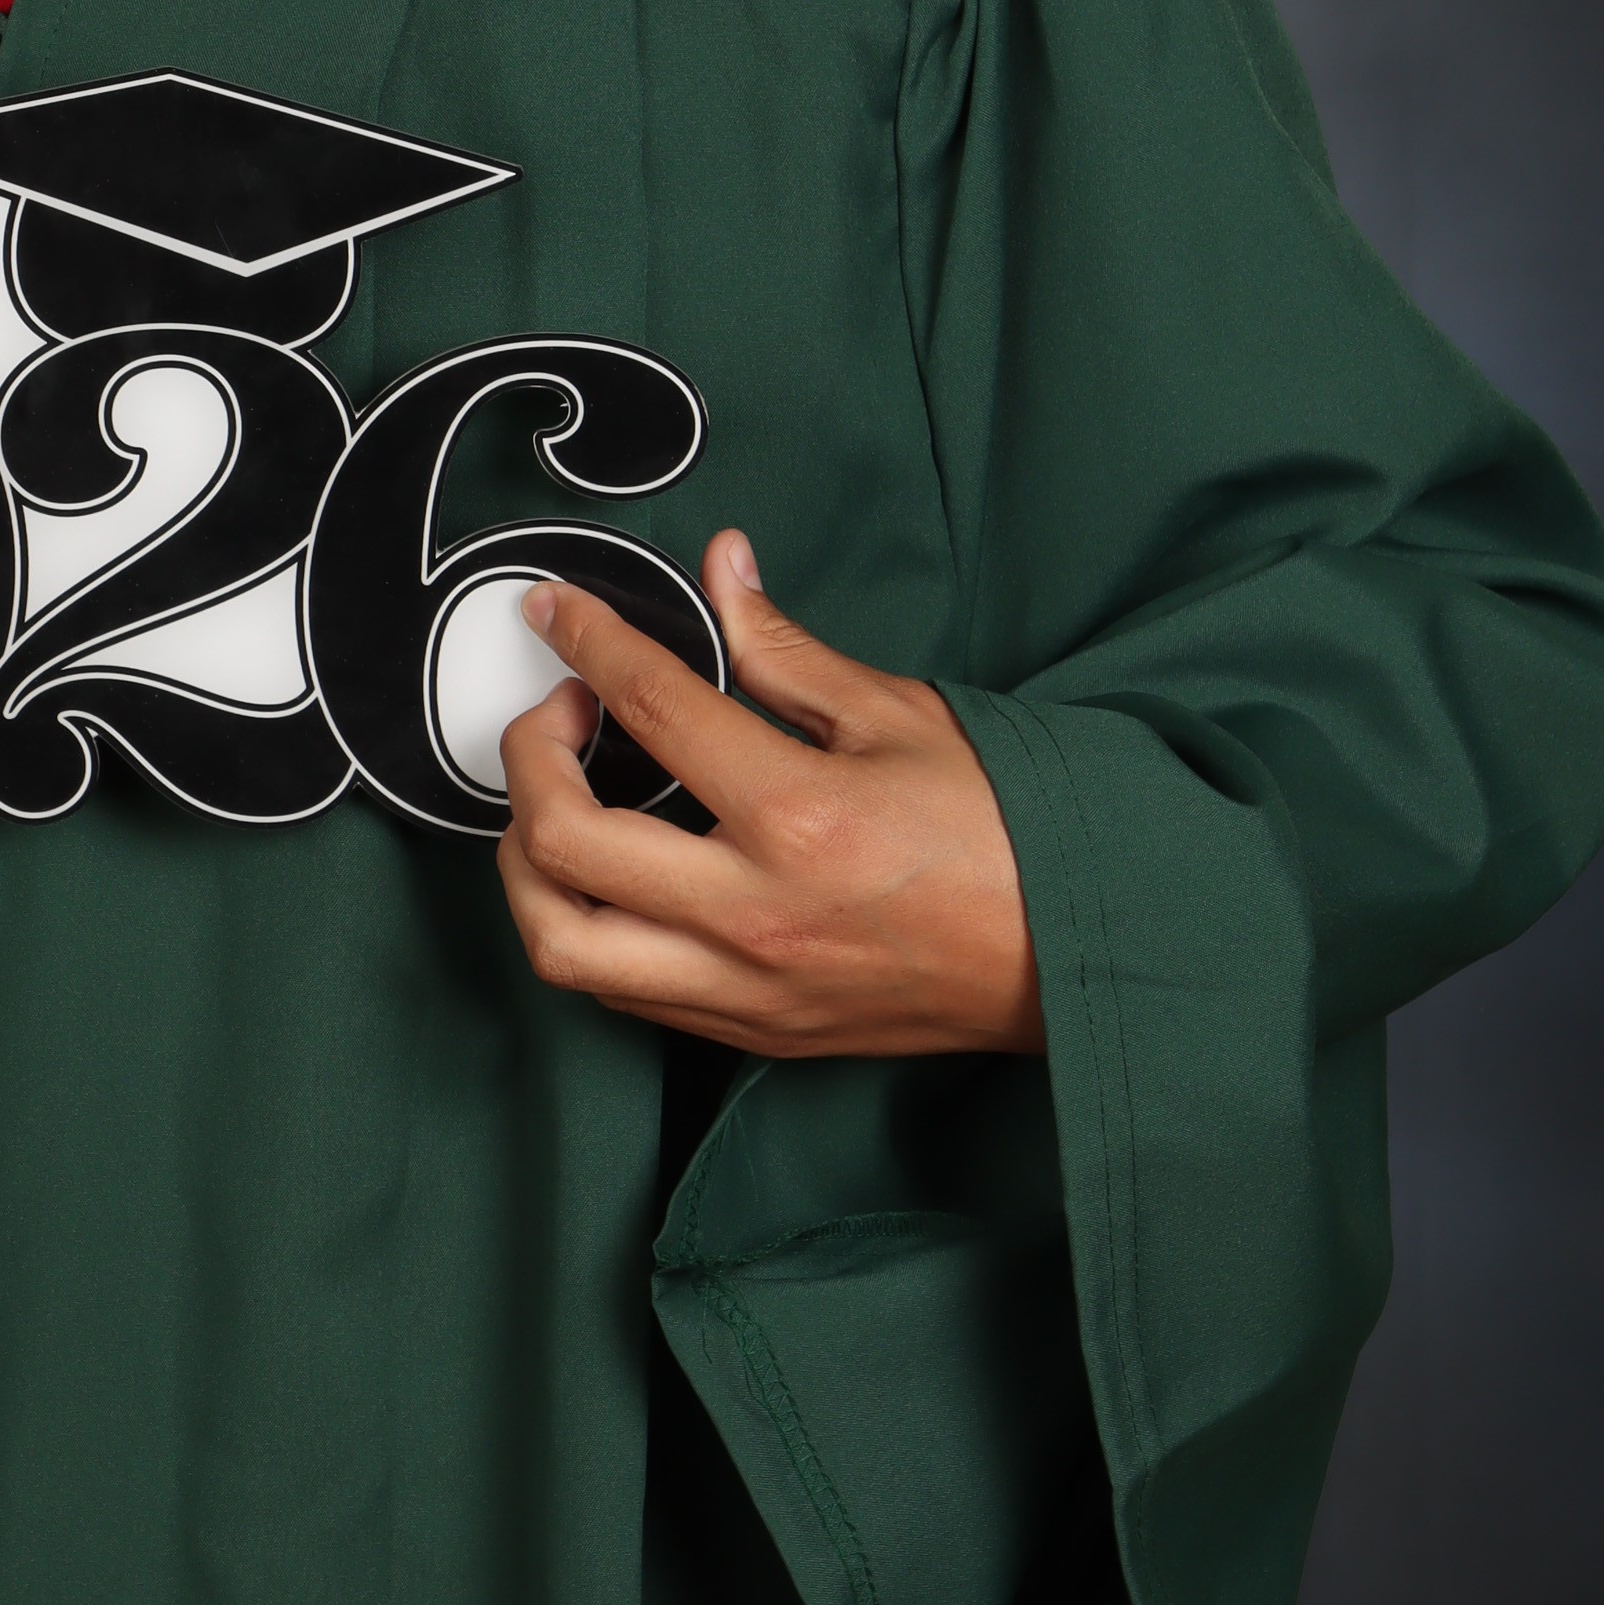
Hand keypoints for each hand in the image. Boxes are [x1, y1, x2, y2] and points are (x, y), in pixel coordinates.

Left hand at [495, 532, 1040, 1057]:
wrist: (1076, 957)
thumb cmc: (1006, 834)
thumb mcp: (900, 716)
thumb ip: (785, 649)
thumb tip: (721, 573)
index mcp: (799, 816)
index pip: (652, 708)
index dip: (587, 642)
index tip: (555, 612)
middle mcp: (755, 913)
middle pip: (563, 843)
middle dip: (527, 758)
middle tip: (562, 712)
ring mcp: (747, 985)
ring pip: (564, 945)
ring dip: (527, 864)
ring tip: (557, 802)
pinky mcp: (752, 1031)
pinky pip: (620, 993)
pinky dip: (585, 926)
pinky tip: (607, 874)